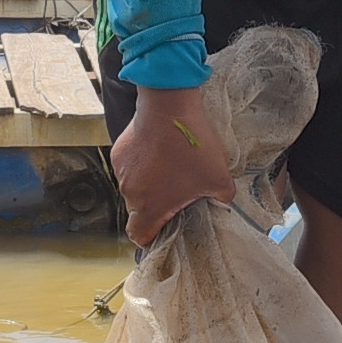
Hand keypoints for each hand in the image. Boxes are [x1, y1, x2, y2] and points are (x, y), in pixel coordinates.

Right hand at [111, 84, 235, 244]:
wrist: (169, 105)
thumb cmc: (191, 146)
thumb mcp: (219, 178)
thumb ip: (221, 198)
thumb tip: (222, 200)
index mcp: (150, 207)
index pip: (139, 235)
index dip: (150, 237)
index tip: (163, 229)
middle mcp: (130, 192)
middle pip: (139, 210)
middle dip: (156, 205)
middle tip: (178, 192)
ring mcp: (122, 171)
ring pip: (135, 186)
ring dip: (149, 182)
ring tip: (171, 166)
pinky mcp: (119, 151)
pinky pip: (130, 166)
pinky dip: (142, 164)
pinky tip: (160, 150)